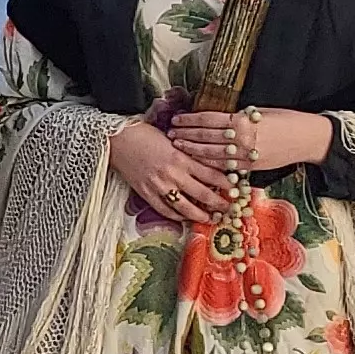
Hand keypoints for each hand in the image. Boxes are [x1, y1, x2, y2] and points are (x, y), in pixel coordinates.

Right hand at [109, 117, 229, 224]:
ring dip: (200, 215)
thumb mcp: (172, 140)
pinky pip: (165, 210)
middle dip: (219, 204)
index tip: (236, 189)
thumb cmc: (145, 135)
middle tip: (229, 209)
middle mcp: (172, 174)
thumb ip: (188, 154)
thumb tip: (207, 165)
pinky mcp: (146, 194)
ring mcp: (159, 187)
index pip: (211, 174)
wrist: (118, 139)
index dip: (226, 184)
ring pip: (185, 207)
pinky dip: (177, 216)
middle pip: (202, 194)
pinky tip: (185, 217)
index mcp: (181, 158)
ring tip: (210, 218)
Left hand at [167, 106, 333, 177]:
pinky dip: (209, 165)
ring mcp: (246, 156)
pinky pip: (225, 167)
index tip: (177, 119)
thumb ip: (239, 117)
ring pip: (212, 155)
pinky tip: (197, 162)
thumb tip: (219, 119)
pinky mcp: (251, 168)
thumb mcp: (261, 112)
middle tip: (170, 134)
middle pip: (206, 137)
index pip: (210, 120)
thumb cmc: (287, 120)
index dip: (191, 120)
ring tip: (178, 147)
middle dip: (186, 135)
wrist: (308, 139)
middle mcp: (242, 139)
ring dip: (193, 151)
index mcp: (244, 121)